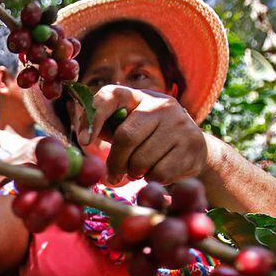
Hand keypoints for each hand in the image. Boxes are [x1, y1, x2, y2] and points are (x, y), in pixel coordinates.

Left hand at [73, 85, 206, 183]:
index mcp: (137, 96)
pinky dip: (152, 179)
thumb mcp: (128, 125)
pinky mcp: (192, 144)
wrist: (192, 148)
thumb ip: (106, 127)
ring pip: (142, 160)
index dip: (94, 117)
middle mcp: (160, 104)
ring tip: (140, 170)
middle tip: (113, 176)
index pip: (110, 95)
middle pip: (126, 137)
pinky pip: (159, 173)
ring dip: (134, 173)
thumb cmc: (148, 138)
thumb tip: (83, 137)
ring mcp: (179, 123)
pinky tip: (157, 172)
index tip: (84, 141)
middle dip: (115, 162)